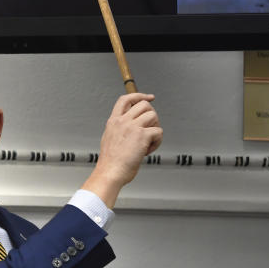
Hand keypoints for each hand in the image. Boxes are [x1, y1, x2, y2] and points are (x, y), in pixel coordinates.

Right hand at [81, 93, 162, 207]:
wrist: (110, 172)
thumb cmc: (110, 162)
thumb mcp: (109, 138)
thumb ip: (118, 129)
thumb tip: (131, 127)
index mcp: (113, 121)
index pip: (125, 99)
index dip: (139, 95)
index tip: (149, 97)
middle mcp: (123, 121)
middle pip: (144, 104)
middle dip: (152, 114)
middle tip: (150, 128)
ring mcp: (132, 127)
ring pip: (153, 115)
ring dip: (155, 128)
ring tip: (149, 141)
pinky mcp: (142, 136)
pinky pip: (159, 132)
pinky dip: (157, 142)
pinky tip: (148, 150)